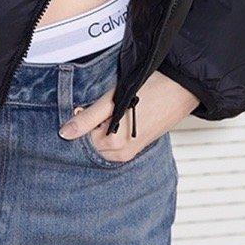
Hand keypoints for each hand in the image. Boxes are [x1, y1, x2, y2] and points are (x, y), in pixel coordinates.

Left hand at [57, 70, 199, 162]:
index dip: (81, 119)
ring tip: (114, 108)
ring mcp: (130, 152)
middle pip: (91, 142)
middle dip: (90, 125)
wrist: (181, 89)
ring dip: (101, 126)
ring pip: (102, 142)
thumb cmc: (150, 91)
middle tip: (103, 105)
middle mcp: (121, 154)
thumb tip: (64, 133)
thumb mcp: (112, 101)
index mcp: (113, 146)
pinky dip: (110, 129)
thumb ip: (87, 119)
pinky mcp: (137, 145)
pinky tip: (120, 114)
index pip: (81, 139)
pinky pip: (114, 142)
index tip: (88, 105)